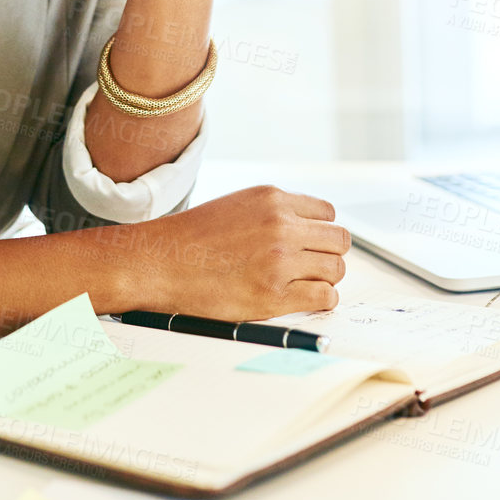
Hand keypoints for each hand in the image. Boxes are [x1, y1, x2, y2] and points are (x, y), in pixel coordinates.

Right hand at [119, 185, 349, 319]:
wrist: (160, 262)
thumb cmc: (193, 238)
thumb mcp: (238, 205)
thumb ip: (275, 213)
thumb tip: (309, 232)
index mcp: (272, 199)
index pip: (327, 213)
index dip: (321, 232)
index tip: (312, 245)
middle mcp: (281, 225)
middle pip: (339, 240)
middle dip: (330, 255)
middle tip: (314, 267)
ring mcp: (280, 260)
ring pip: (336, 268)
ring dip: (326, 279)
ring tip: (306, 284)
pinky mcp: (274, 294)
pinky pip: (324, 297)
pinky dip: (321, 301)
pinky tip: (304, 299)